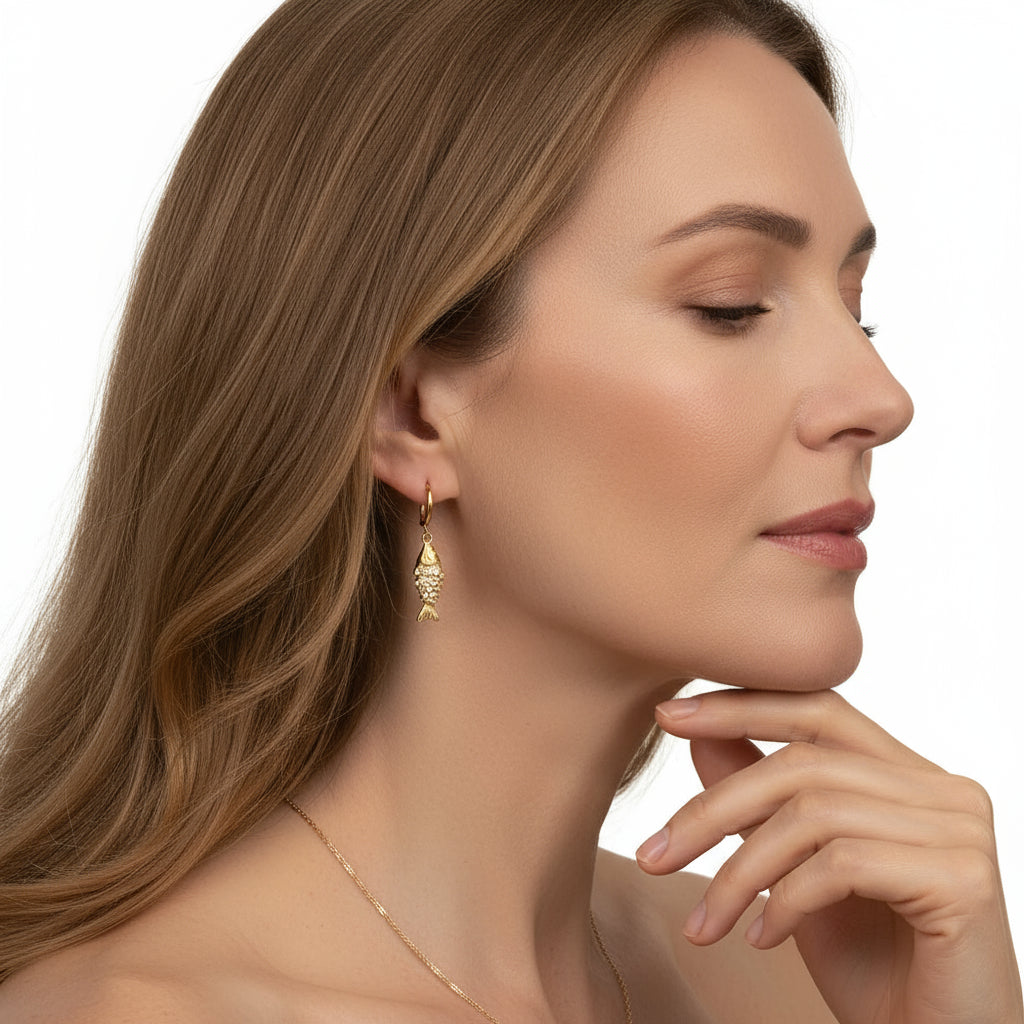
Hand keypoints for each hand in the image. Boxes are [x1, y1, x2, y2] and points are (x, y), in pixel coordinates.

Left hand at [635, 688, 1023, 1023]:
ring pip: (813, 816)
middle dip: (714, 808)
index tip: (666, 715)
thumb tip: (698, 733)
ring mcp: (959, 830)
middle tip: (652, 854)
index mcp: (909, 775)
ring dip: (739, 873)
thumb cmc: (871, 966)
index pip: (818, 709)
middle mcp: (943, 790)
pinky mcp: (962, 878)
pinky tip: (762, 940)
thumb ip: (759, 801)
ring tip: (706, 924)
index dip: (740, 706)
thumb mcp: (794, 871)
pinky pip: (841, 864)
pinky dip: (785, 902)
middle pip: (803, 763)